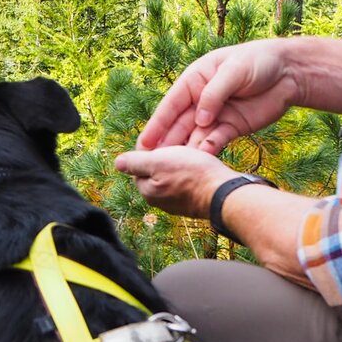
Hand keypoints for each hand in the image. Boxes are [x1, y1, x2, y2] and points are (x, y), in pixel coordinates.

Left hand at [114, 146, 235, 218]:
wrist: (224, 193)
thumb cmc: (191, 174)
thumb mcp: (158, 162)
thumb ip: (135, 163)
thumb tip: (117, 163)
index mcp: (147, 191)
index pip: (139, 165)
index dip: (149, 148)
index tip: (162, 138)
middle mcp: (160, 201)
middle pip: (156, 171)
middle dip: (165, 156)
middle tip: (179, 144)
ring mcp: (179, 203)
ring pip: (173, 176)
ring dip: (180, 163)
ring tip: (191, 152)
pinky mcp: (195, 202)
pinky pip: (188, 182)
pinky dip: (192, 172)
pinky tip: (201, 165)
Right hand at [137, 40, 299, 154]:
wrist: (290, 72)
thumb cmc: (258, 60)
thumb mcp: (233, 70)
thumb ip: (214, 94)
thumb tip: (199, 120)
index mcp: (194, 81)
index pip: (171, 105)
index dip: (157, 124)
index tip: (144, 143)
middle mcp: (200, 100)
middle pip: (179, 124)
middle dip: (165, 143)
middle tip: (150, 163)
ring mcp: (216, 115)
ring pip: (195, 136)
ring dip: (185, 151)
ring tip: (172, 169)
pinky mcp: (232, 127)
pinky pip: (216, 141)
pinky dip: (208, 151)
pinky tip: (200, 162)